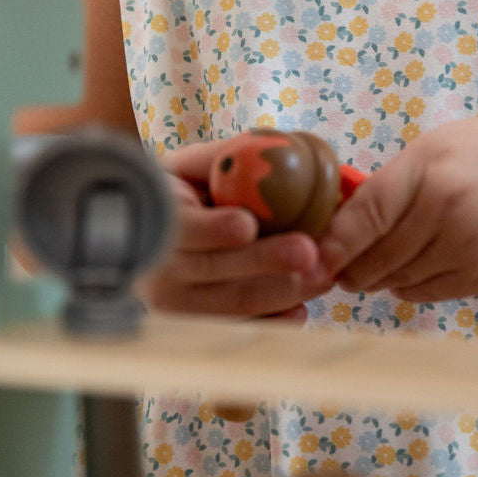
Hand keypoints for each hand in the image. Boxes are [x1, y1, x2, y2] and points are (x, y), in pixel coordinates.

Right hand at [142, 139, 333, 317]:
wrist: (157, 241)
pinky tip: (301, 308)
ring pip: (233, 303)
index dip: (213, 229)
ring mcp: (178, 307)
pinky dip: (274, 321)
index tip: (247, 225)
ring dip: (282, 291)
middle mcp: (157, 272)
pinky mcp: (201, 329)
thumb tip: (267, 147)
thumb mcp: (190, 166)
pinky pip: (242, 329)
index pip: (180, 228)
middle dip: (265, 261)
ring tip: (321, 276)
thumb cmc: (183, 195)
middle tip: (308, 251)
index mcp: (155, 222)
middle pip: (214, 269)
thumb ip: (219, 157)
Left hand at [317, 119, 477, 302]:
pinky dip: (411, 286)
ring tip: (378, 262)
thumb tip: (335, 222)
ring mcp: (470, 252)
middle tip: (336, 266)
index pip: (364, 217)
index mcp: (432, 173)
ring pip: (398, 281)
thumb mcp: (442, 147)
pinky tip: (416, 267)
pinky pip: (427, 294)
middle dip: (350, 267)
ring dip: (380, 276)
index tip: (310, 258)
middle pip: (376, 258)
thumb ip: (393, 182)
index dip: (331, 244)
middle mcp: (449, 214)